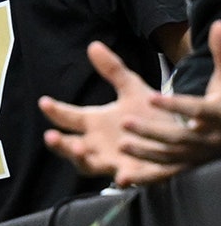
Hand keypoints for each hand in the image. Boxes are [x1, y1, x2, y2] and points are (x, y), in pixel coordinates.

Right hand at [39, 40, 186, 186]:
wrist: (180, 135)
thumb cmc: (149, 114)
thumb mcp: (132, 88)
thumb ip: (113, 70)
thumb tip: (93, 45)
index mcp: (93, 123)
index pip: (68, 117)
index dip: (55, 110)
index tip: (44, 101)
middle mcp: (97, 144)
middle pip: (70, 146)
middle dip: (59, 144)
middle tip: (51, 136)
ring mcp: (113, 161)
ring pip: (89, 165)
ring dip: (81, 159)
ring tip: (80, 150)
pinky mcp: (135, 174)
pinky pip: (126, 179)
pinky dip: (122, 180)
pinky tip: (121, 177)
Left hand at [129, 20, 220, 164]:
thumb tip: (217, 24)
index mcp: (216, 114)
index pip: (197, 110)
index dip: (175, 106)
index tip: (152, 97)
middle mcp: (206, 138)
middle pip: (178, 138)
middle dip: (152, 131)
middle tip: (125, 123)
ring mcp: (195, 156)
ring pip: (169, 157)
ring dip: (145, 152)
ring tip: (121, 144)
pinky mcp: (186, 168)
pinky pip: (164, 175)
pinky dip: (145, 178)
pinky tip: (123, 178)